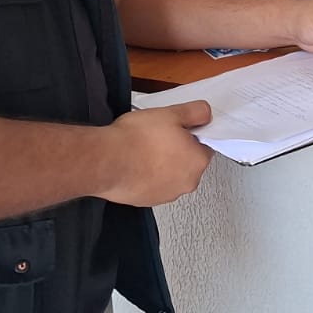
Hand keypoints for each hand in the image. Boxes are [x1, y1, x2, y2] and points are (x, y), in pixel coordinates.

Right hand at [96, 102, 213, 205]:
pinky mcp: (146, 201)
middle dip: (176, 149)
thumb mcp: (171, 113)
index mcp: (197, 161)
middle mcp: (186, 183)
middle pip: (188, 161)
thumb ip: (195, 112)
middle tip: (159, 136)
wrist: (106, 160)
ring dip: (160, 163)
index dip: (191, 134)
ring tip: (143, 149)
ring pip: (169, 174)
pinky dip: (146, 175)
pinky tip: (134, 162)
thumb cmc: (136, 140)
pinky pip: (152, 185)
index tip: (178, 128)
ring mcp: (166, 195)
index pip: (205, 145)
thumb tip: (204, 113)